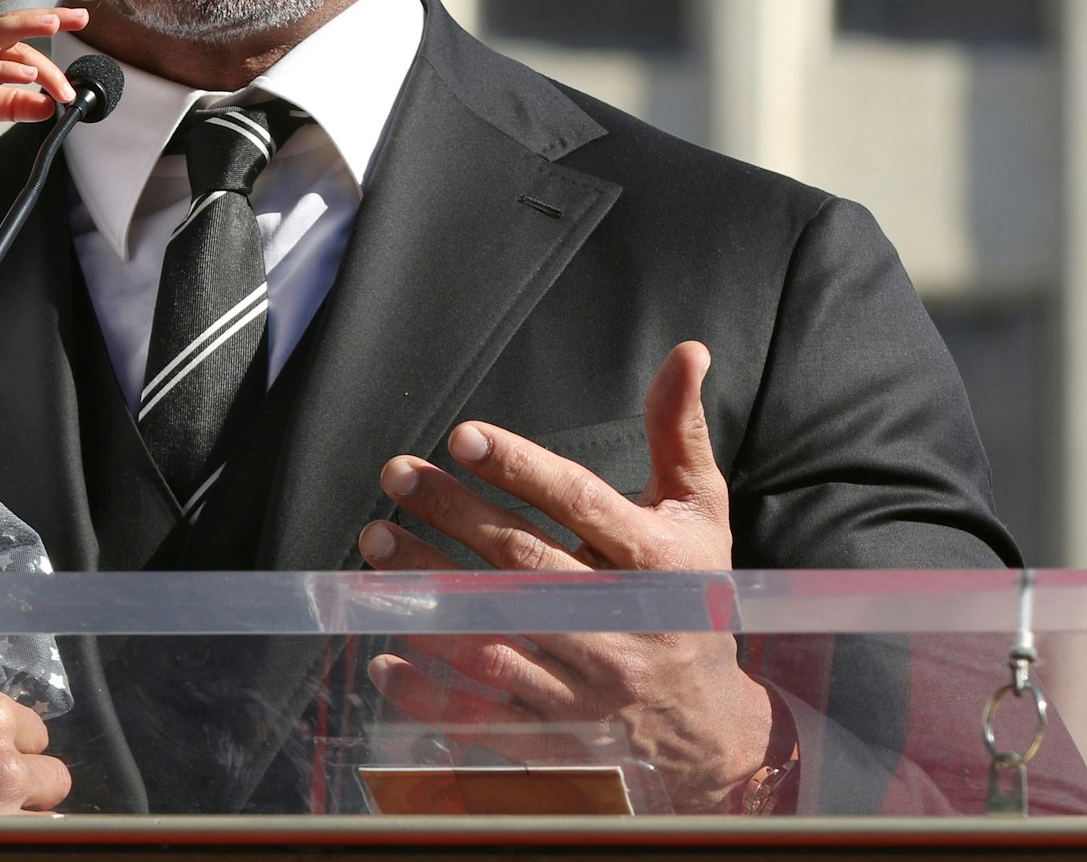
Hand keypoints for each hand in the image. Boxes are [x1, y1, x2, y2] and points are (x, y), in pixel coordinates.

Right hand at [0, 7, 89, 174]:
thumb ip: (16, 104)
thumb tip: (49, 106)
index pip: (14, 32)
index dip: (46, 23)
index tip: (78, 19)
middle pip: (7, 25)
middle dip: (45, 18)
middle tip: (78, 19)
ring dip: (29, 38)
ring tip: (58, 37)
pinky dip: (5, 70)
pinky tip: (28, 73)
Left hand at [357, 341, 773, 813]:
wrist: (713, 727)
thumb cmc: (696, 595)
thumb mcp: (699, 511)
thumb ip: (678, 431)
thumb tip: (687, 351)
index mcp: (658, 563)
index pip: (581, 506)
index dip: (522, 469)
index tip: (463, 436)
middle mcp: (621, 625)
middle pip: (524, 562)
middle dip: (454, 516)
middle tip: (397, 474)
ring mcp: (586, 686)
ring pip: (495, 633)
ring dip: (429, 591)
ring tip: (374, 544)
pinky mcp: (557, 735)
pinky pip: (485, 715)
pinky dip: (432, 691)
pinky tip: (384, 653)